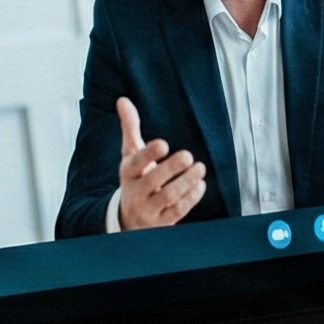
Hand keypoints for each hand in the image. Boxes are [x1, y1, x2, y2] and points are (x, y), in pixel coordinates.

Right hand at [116, 96, 206, 228]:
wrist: (128, 218)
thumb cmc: (136, 178)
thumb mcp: (130, 155)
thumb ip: (130, 128)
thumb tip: (123, 100)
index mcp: (127, 174)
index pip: (134, 164)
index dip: (148, 154)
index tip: (163, 144)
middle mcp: (135, 193)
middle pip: (151, 182)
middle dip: (171, 168)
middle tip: (188, 155)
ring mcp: (148, 210)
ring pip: (167, 197)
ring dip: (185, 182)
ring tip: (200, 168)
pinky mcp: (162, 223)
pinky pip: (177, 212)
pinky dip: (190, 198)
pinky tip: (200, 185)